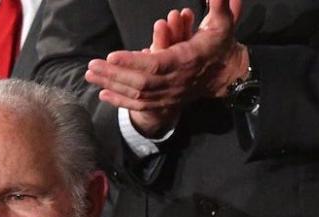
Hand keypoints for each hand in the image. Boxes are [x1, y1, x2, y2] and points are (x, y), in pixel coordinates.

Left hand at [86, 0, 246, 134]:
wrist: (228, 74)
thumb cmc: (220, 44)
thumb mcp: (223, 22)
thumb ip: (220, 5)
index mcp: (186, 60)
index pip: (156, 64)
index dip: (133, 61)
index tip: (112, 55)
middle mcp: (177, 81)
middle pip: (140, 82)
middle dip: (114, 74)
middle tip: (91, 66)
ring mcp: (171, 94)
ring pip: (137, 94)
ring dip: (112, 86)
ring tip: (91, 76)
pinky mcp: (167, 101)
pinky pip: (141, 105)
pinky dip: (121, 101)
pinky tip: (103, 94)